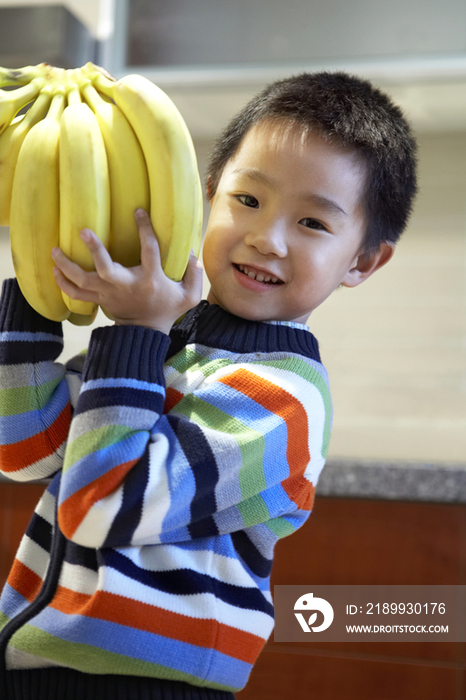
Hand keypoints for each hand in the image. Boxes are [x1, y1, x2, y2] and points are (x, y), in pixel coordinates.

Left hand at [51, 209, 202, 333]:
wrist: (146, 333)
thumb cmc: (167, 309)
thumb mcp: (189, 297)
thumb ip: (194, 275)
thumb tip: (192, 254)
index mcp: (150, 280)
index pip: (149, 250)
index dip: (145, 229)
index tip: (138, 211)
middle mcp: (126, 286)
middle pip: (105, 268)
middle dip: (93, 249)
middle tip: (83, 231)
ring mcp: (109, 294)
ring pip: (82, 281)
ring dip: (66, 265)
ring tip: (55, 250)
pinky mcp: (99, 300)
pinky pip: (75, 294)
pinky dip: (62, 283)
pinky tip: (55, 270)